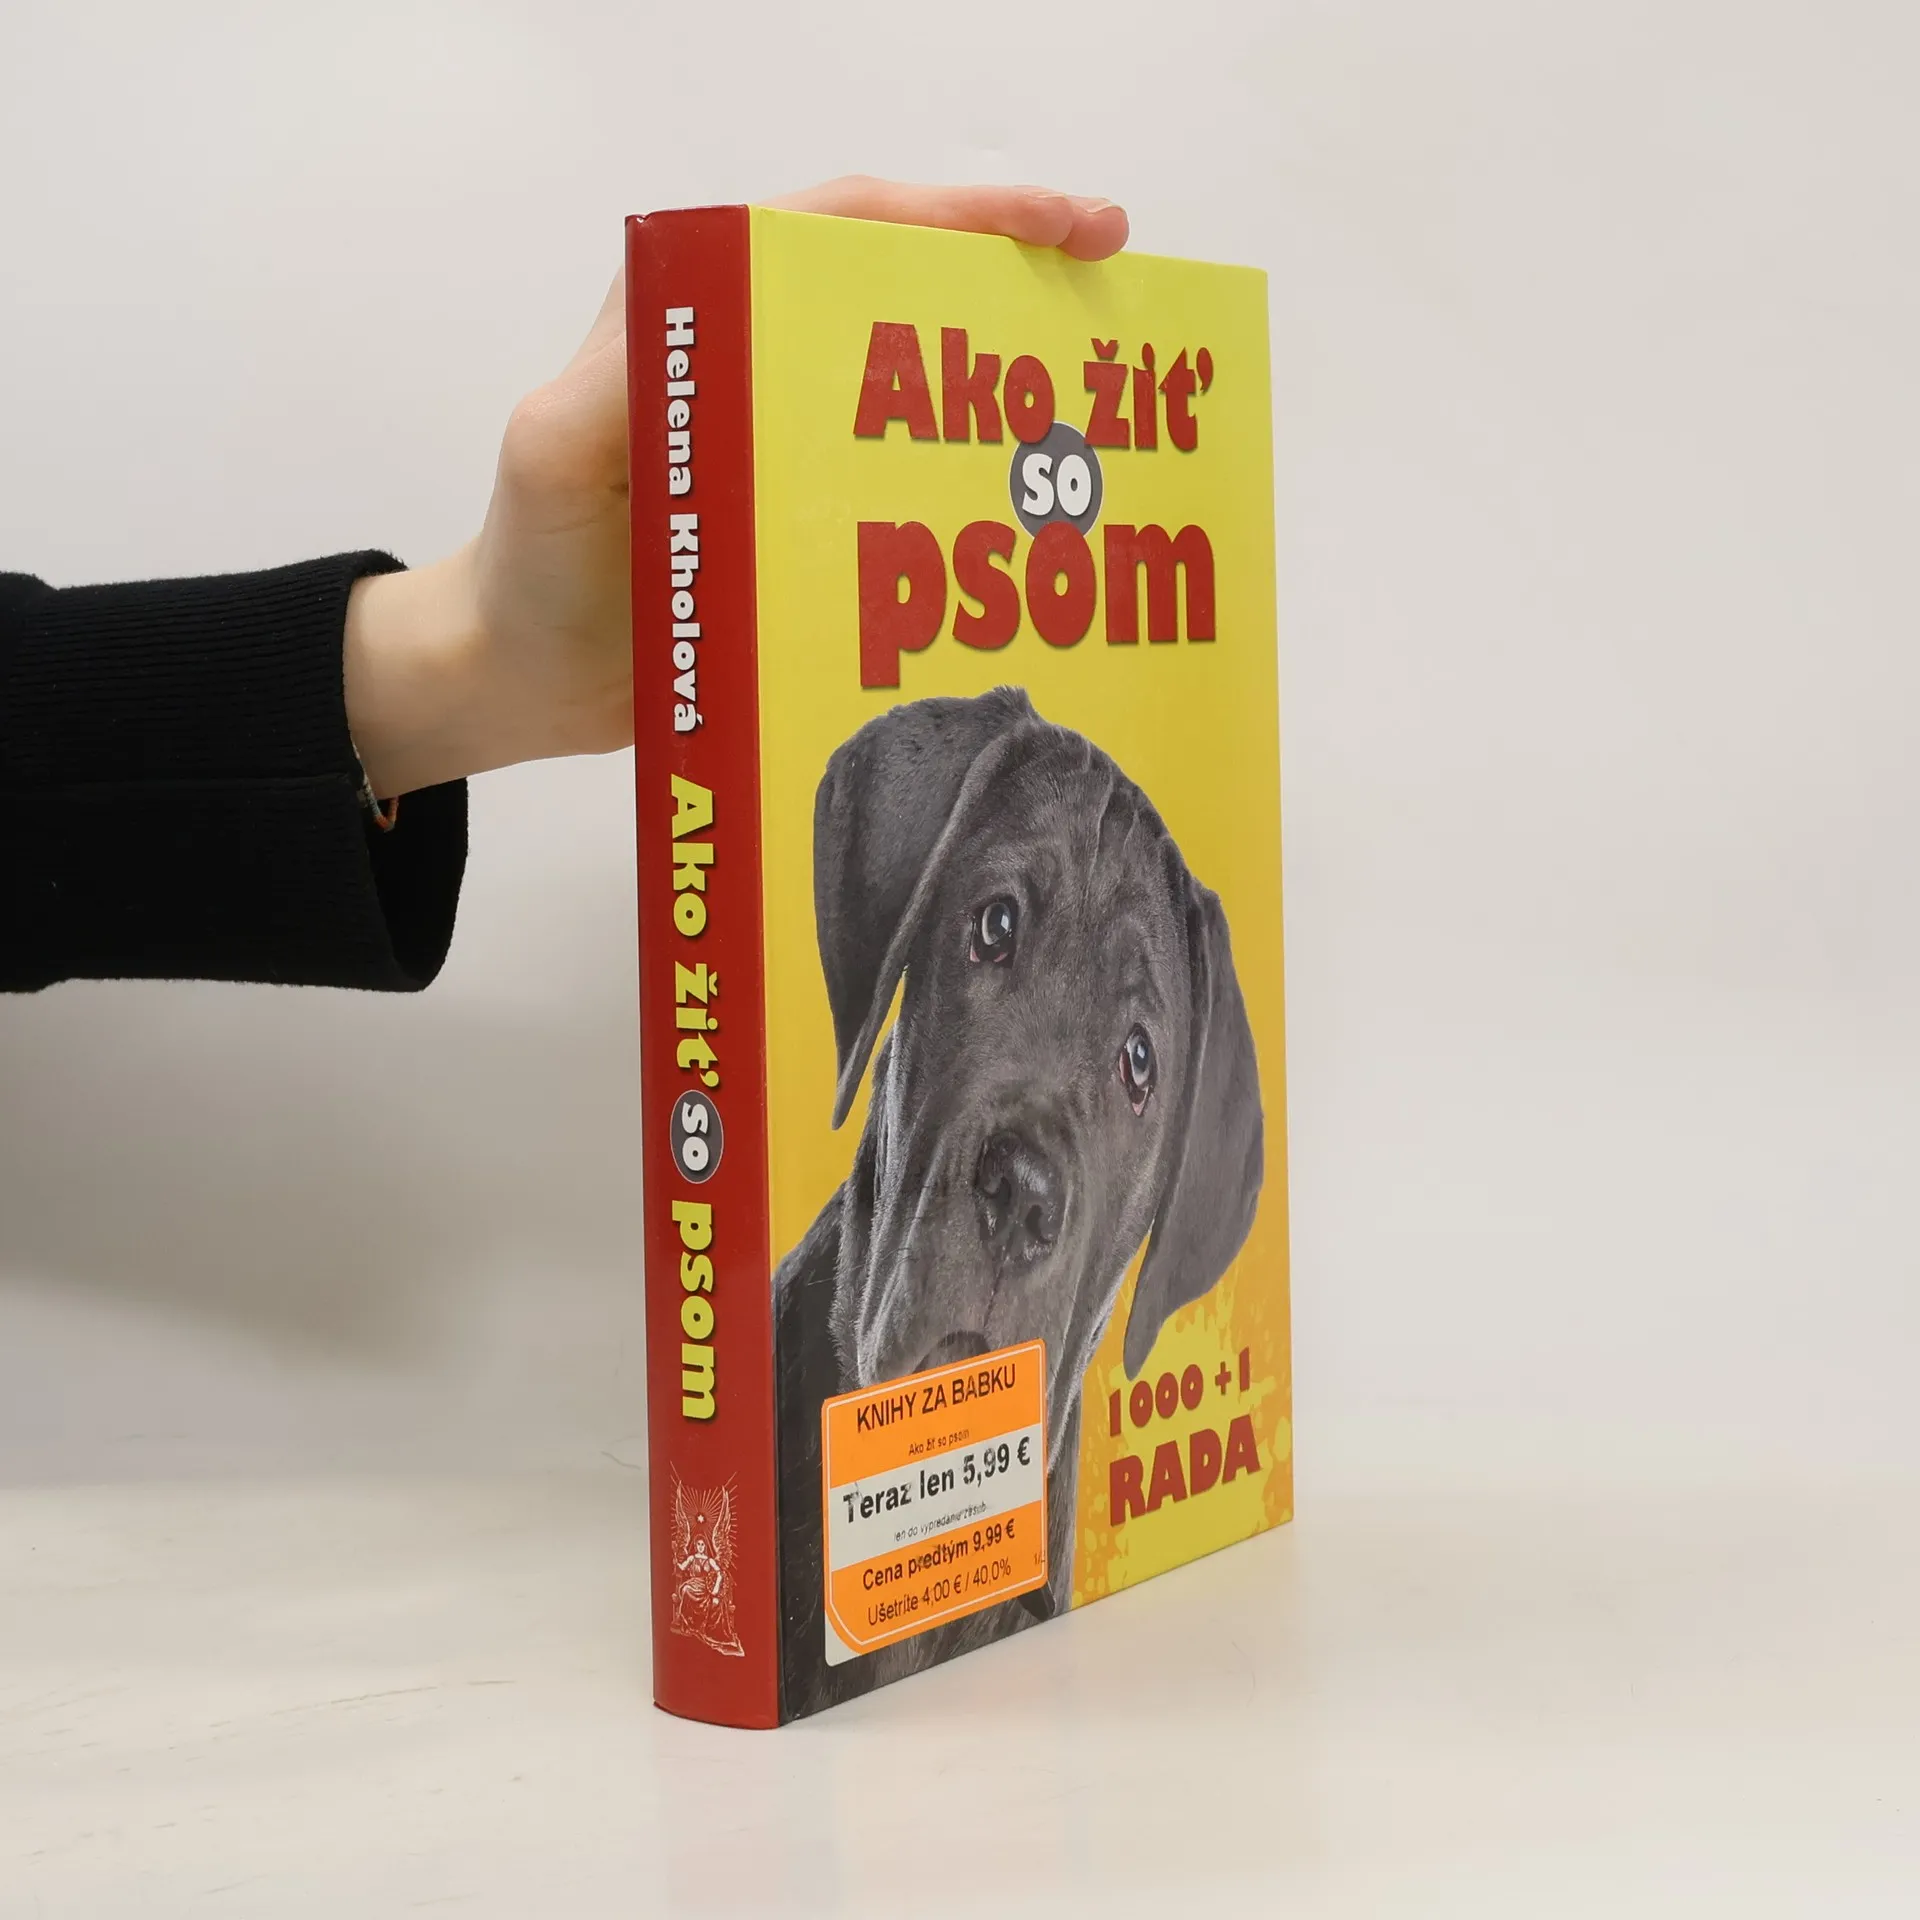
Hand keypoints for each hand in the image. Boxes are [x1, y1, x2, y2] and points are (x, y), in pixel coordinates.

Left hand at [344, 179, 1128, 797]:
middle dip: (1015, 277)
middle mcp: (759, 357)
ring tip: (1101, 398)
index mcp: (705, 309)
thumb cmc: (530, 561)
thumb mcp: (557, 452)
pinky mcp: (807, 516)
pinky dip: (970, 490)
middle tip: (1114, 293)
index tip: (1066, 228)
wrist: (523, 677)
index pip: (847, 223)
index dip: (963, 214)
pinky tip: (1031, 520)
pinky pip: (904, 483)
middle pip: (904, 288)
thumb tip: (717, 320)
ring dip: (1006, 387)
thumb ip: (624, 380)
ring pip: (919, 386)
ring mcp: (789, 439)